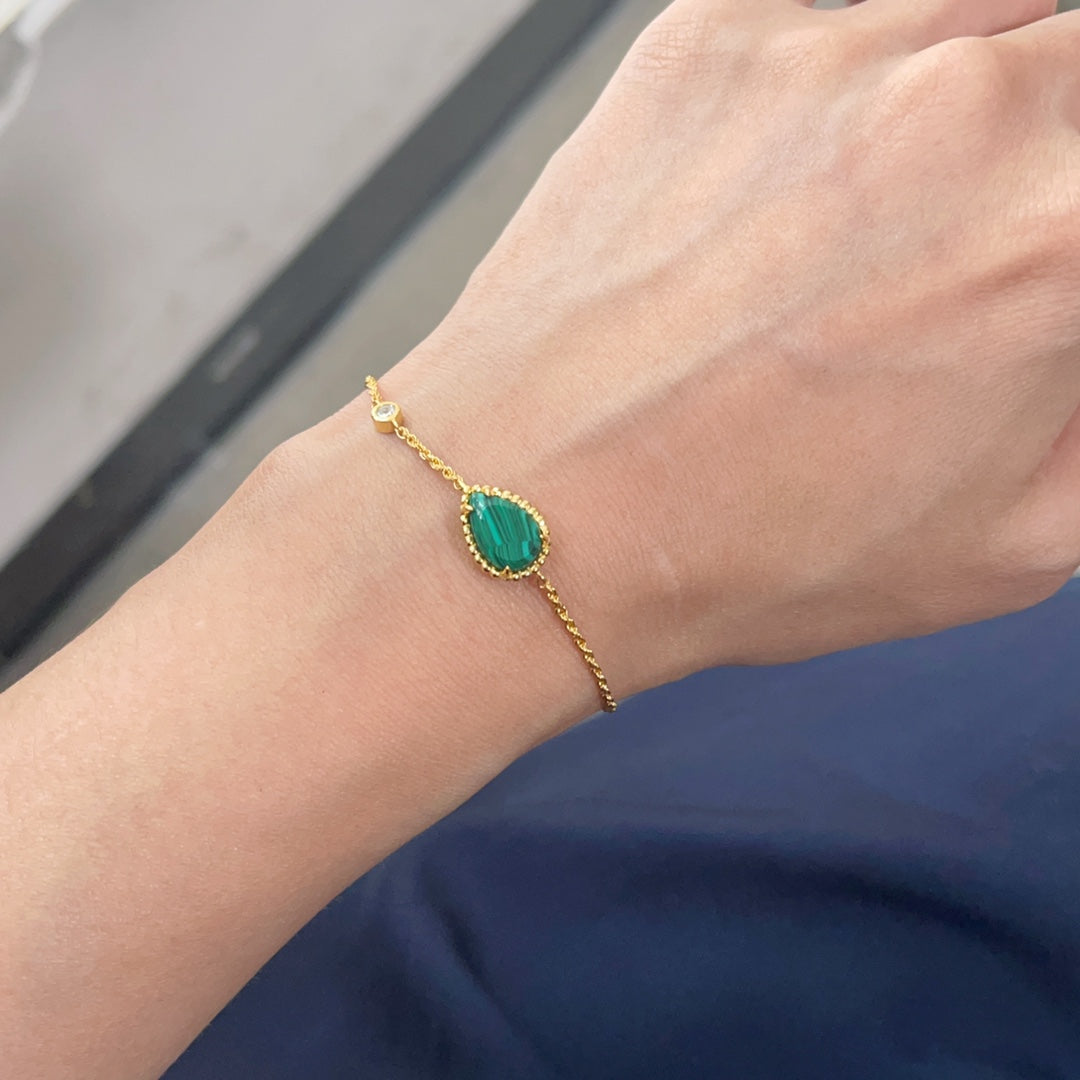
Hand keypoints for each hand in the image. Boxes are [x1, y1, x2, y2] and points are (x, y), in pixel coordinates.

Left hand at [378, 0, 1079, 691]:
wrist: (538, 506)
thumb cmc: (739, 546)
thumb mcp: (1011, 542)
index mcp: (1061, 240)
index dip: (1070, 257)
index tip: (1042, 284)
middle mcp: (962, 113)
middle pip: (1074, 76)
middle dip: (1050, 167)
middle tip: (975, 261)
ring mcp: (826, 57)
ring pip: (976, 31)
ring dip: (959, 121)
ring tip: (874, 245)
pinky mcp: (711, 43)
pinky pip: (836, 25)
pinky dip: (843, 99)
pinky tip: (788, 205)